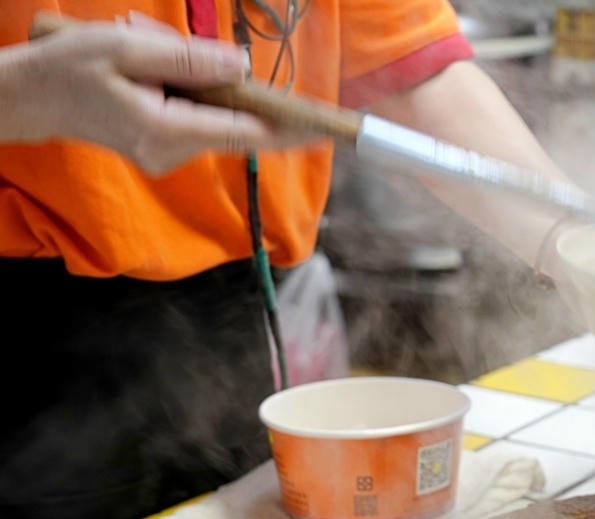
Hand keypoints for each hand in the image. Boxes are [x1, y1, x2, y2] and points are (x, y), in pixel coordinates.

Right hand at [7, 14, 313, 173]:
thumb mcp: (126, 48)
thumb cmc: (69, 67)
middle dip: (226, 85)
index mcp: (168, 131)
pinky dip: (186, 91)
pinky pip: (197, 118)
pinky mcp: (165, 148)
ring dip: (197, 82)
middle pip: (233, 125)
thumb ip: (188, 59)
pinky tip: (145, 70)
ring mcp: (169, 156)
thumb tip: (242, 66)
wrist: (29, 96)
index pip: (245, 133)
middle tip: (178, 55)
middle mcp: (173, 153)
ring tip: (142, 54)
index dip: (289, 129)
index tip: (325, 127)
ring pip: (214, 117)